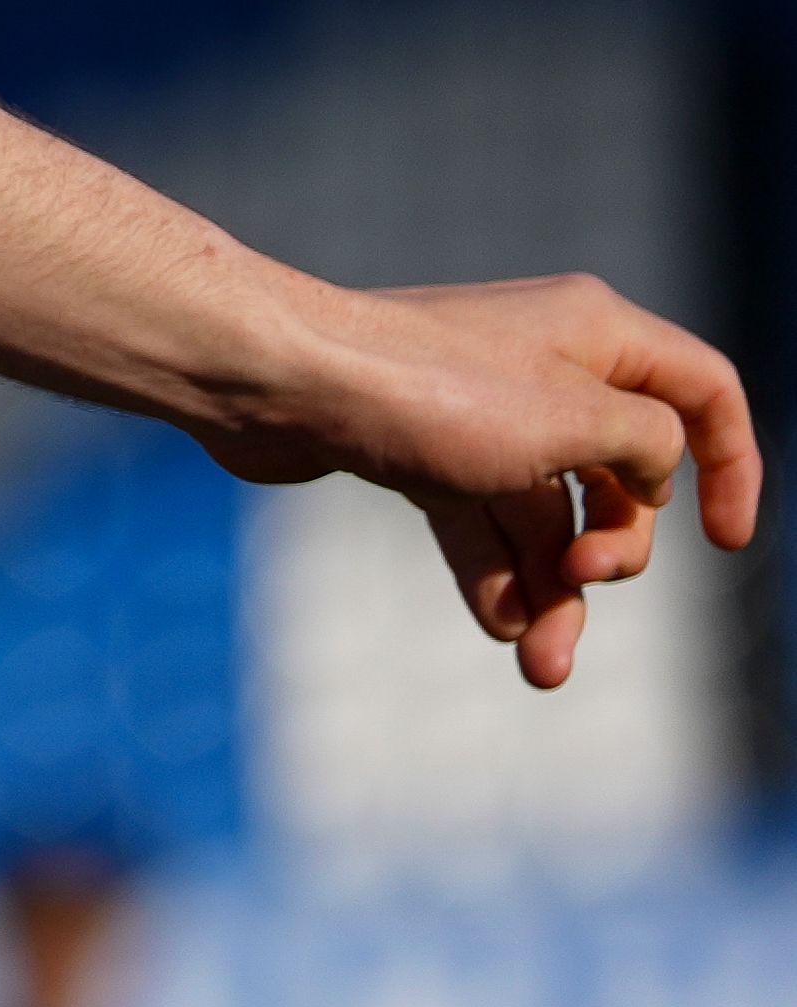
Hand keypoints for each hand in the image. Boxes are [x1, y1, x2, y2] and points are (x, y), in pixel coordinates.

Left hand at [203, 273, 760, 687]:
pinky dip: (494, 574)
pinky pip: (478, 523)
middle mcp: (545, 367)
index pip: (703, 394)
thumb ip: (649, 448)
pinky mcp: (418, 453)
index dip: (732, 465)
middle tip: (581, 582)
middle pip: (621, 475)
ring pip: (543, 514)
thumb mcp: (576, 421)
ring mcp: (479, 414)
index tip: (729, 542)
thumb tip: (650, 478)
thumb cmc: (428, 389)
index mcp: (598, 336)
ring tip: (543, 670)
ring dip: (552, 590)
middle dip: (612, 548)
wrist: (275, 384)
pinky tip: (503, 630)